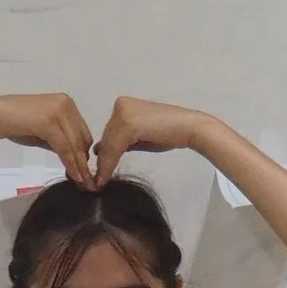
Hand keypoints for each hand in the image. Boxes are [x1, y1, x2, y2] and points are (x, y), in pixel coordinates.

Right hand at [0, 94, 94, 187]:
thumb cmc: (12, 123)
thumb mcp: (42, 131)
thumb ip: (58, 141)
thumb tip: (71, 158)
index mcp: (66, 103)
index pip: (82, 132)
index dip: (83, 154)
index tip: (84, 173)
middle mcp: (66, 104)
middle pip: (83, 138)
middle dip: (84, 162)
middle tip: (86, 182)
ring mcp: (59, 111)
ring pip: (76, 144)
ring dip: (80, 166)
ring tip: (83, 184)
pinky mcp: (50, 122)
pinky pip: (65, 147)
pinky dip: (70, 163)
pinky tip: (74, 176)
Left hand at [93, 97, 207, 182]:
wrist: (190, 128)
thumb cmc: (170, 133)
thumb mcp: (139, 136)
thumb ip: (121, 141)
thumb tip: (99, 149)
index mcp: (123, 105)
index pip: (108, 133)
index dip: (103, 154)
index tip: (98, 172)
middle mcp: (120, 105)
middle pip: (106, 138)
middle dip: (102, 160)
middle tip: (96, 180)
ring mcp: (123, 113)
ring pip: (108, 145)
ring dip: (103, 166)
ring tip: (99, 183)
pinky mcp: (128, 124)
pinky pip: (113, 149)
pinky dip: (108, 165)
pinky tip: (104, 177)